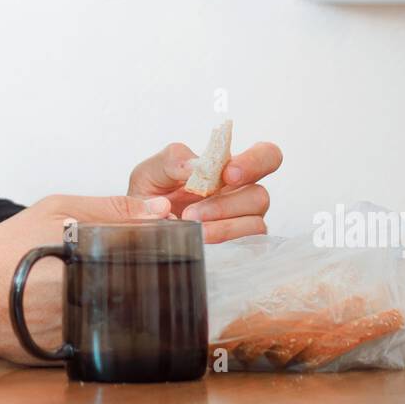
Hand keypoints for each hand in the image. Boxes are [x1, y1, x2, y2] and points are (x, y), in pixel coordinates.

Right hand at [0, 193, 170, 364]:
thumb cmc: (7, 250)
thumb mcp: (56, 209)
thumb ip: (109, 207)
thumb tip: (160, 210)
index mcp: (93, 252)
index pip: (148, 249)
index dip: (150, 244)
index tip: (144, 241)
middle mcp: (92, 290)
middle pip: (141, 282)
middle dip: (134, 273)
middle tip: (104, 266)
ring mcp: (85, 323)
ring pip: (126, 310)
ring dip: (118, 298)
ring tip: (84, 287)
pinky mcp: (76, 349)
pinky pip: (104, 335)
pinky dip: (99, 322)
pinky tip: (77, 310)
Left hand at [127, 140, 281, 243]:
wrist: (138, 230)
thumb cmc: (151, 196)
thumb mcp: (151, 171)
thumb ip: (173, 159)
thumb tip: (195, 166)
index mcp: (228, 170)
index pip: (266, 156)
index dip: (255, 163)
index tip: (227, 174)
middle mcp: (242, 195)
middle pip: (262, 195)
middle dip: (228, 203)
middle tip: (193, 211)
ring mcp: (243, 223)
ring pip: (254, 222)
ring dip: (220, 224)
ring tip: (188, 224)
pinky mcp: (240, 247)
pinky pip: (248, 245)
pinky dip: (223, 240)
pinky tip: (199, 240)